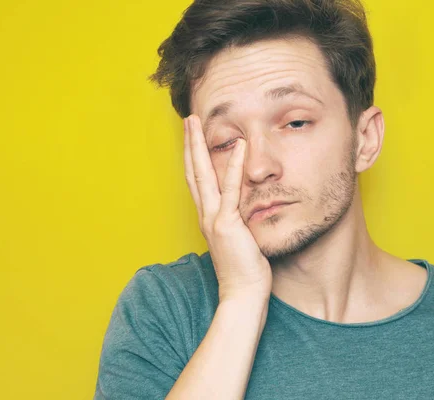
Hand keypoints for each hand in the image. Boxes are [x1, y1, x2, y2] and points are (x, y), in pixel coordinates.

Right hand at [183, 114, 271, 303]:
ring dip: (199, 147)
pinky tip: (238, 146)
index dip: (193, 157)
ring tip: (196, 123)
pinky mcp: (228, 224)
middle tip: (188, 119)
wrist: (243, 294)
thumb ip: (238, 221)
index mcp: (208, 217)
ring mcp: (214, 219)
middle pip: (193, 172)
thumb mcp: (239, 239)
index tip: (193, 137)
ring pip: (203, 175)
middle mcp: (206, 215)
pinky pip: (230, 191)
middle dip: (189, 144)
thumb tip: (245, 209)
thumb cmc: (245, 269)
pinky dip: (234, 167)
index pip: (197, 181)